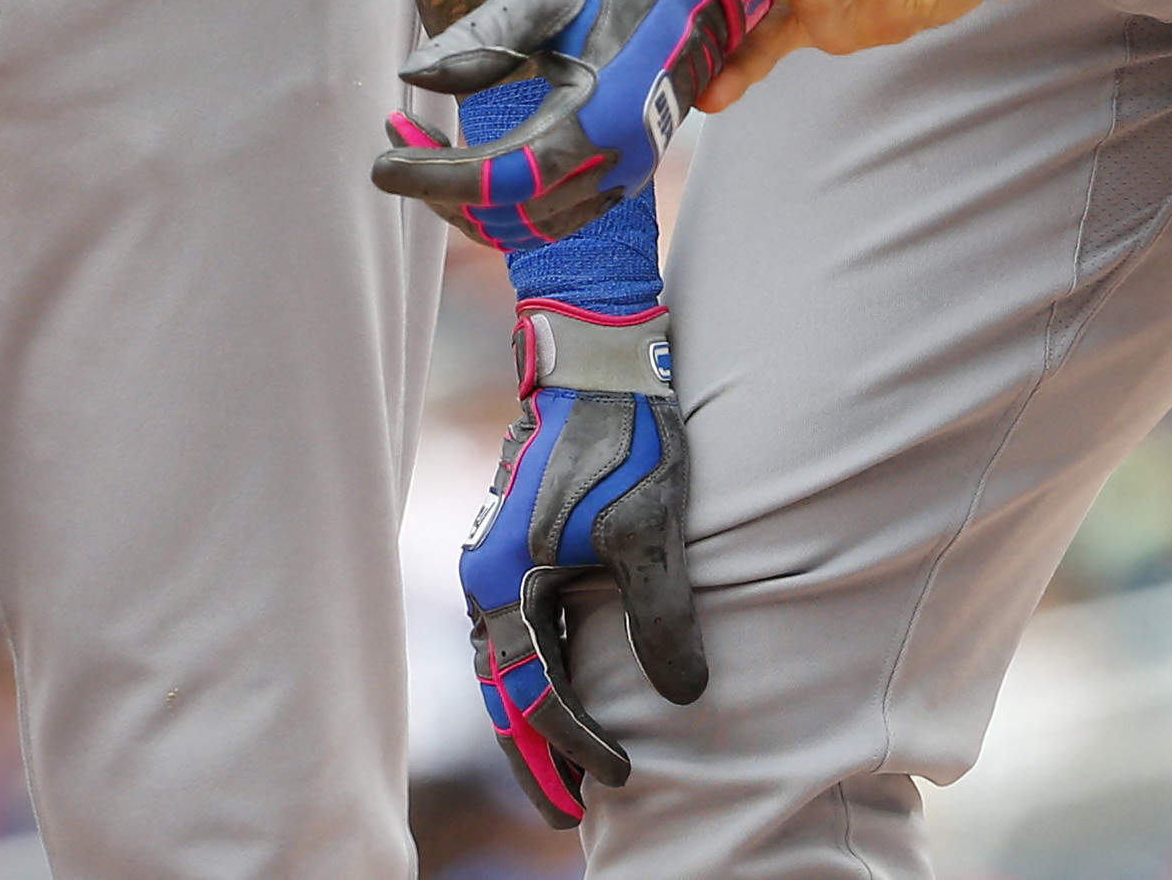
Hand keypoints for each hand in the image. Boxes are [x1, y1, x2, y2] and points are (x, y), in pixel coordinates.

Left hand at [370, 0, 779, 245]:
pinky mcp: (624, 174)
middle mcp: (617, 160)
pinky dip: (505, 204)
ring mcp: (625, 173)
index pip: (500, 178)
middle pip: (510, 217)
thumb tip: (412, 75)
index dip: (433, 179)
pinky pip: (554, 217)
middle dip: (441, 192)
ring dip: (471, 203)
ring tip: (426, 153)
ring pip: (531, 228)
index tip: (381, 164)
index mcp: (599, 114)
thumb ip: (480, 37)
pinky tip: (472, 164)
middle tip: (397, 145)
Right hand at [460, 288, 702, 824]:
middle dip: (534, 753)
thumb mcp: (650, 531)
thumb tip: (682, 699)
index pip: (538, 692)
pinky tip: (565, 688)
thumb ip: (662, 619)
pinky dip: (537, 672)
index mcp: (507, 582)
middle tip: (566, 813)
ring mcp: (497, 557)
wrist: (594, 357)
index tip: (618, 776)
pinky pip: (518, 629)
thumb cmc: (623, 437)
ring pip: (507, 662)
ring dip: (533, 716)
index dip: (576, 745)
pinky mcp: (516, 541)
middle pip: (505, 690)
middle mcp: (488, 576)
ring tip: (564, 769)